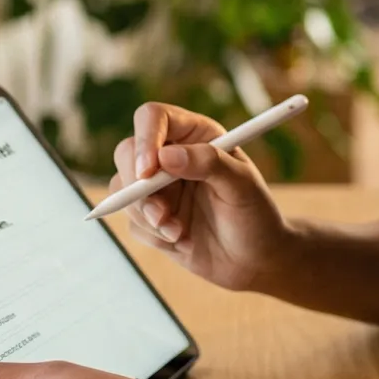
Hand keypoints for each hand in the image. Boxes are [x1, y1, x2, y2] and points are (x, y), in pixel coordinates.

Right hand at [111, 102, 293, 292]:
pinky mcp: (150, 216)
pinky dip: (153, 235)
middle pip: (127, 152)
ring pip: (123, 189)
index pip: (154, 118)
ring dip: (147, 215)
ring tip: (179, 231)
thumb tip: (166, 156)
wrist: (254, 260)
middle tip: (160, 213)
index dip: (145, 140)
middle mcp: (172, 156)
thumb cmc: (255, 216)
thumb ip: (209, 163)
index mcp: (196, 136)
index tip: (148, 171)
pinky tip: (181, 240)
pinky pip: (131, 221)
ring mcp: (158, 187)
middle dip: (137, 186)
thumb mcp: (242, 186)